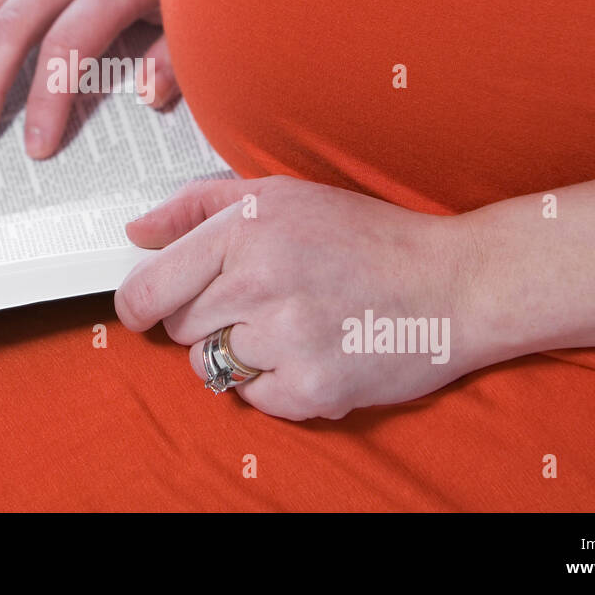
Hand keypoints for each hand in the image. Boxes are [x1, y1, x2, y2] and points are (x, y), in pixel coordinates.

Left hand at [114, 176, 486, 420]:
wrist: (456, 283)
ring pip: (212, 366)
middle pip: (180, 328)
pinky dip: (275, 384)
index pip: (151, 287)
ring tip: (289, 325)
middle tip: (254, 303)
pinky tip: (312, 350)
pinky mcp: (312, 388)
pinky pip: (253, 398)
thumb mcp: (280, 195)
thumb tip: (138, 233)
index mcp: (247, 228)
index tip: (146, 307)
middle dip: (206, 319)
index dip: (139, 303)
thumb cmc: (369, 236)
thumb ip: (198, 207)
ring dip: (239, 353)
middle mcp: (260, 281)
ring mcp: (286, 339)